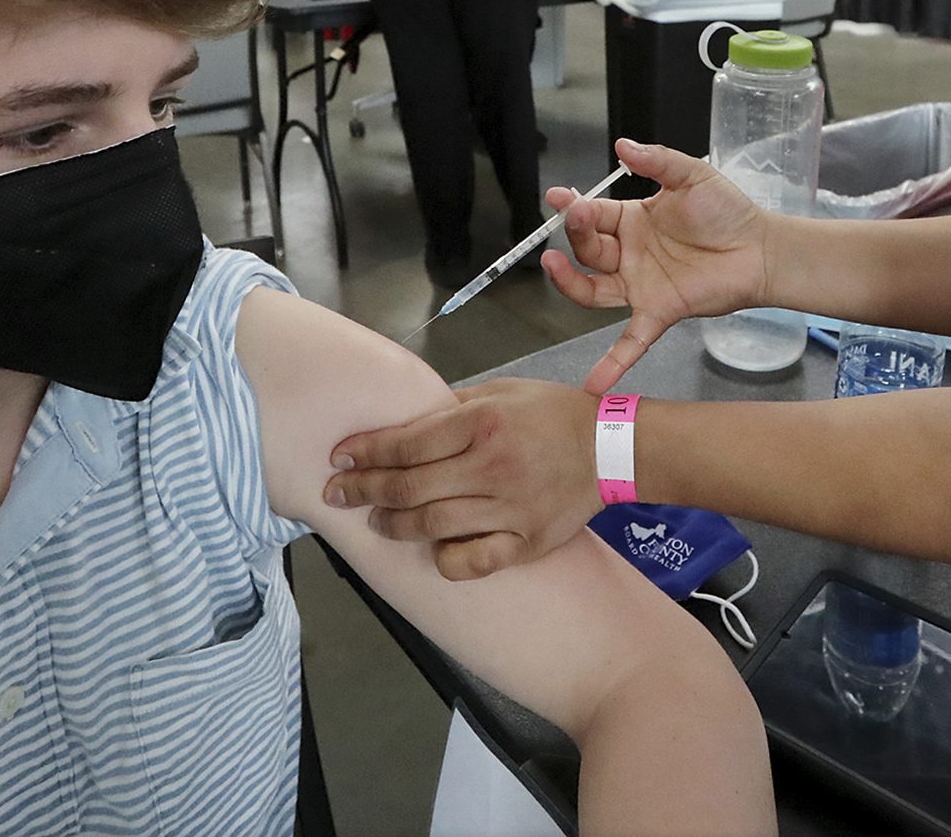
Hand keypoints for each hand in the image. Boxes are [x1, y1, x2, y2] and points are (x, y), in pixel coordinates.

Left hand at [325, 377, 602, 578]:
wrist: (612, 449)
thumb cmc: (555, 414)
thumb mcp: (503, 391)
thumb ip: (453, 403)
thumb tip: (406, 416)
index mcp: (483, 422)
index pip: (407, 443)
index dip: (366, 452)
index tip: (340, 458)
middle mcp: (492, 466)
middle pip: (410, 487)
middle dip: (364, 490)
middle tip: (338, 493)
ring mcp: (509, 507)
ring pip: (432, 526)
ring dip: (394, 525)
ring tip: (376, 521)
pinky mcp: (526, 541)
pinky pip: (473, 561)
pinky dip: (445, 558)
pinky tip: (431, 548)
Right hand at [542, 137, 770, 391]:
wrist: (761, 248)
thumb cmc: (728, 211)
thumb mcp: (691, 175)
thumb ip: (657, 160)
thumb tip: (622, 145)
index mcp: (632, 221)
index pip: (593, 214)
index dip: (574, 206)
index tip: (559, 197)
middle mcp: (630, 255)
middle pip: (588, 250)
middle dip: (577, 233)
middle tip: (577, 215)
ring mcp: (641, 286)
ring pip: (592, 290)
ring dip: (569, 283)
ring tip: (553, 266)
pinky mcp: (660, 311)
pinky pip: (630, 340)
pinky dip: (613, 362)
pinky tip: (594, 384)